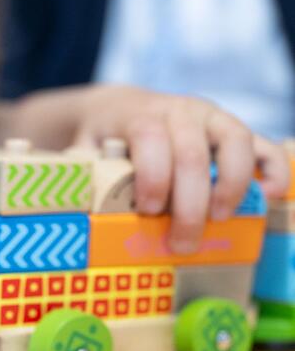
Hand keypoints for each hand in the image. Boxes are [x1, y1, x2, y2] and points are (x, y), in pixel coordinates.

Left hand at [72, 85, 288, 251]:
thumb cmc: (102, 138)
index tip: (148, 210)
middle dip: (189, 202)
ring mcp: (212, 118)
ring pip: (235, 140)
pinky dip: (274, 168)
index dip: (152, 175)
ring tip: (219, 219)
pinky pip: (264, 144)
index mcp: (141, 116)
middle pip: (192, 152)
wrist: (120, 109)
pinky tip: (271, 195)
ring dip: (232, 184)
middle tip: (182, 242)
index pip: (150, 138)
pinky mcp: (234, 132)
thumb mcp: (84, 150)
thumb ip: (85, 171)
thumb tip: (77, 202)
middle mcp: (180, 111)